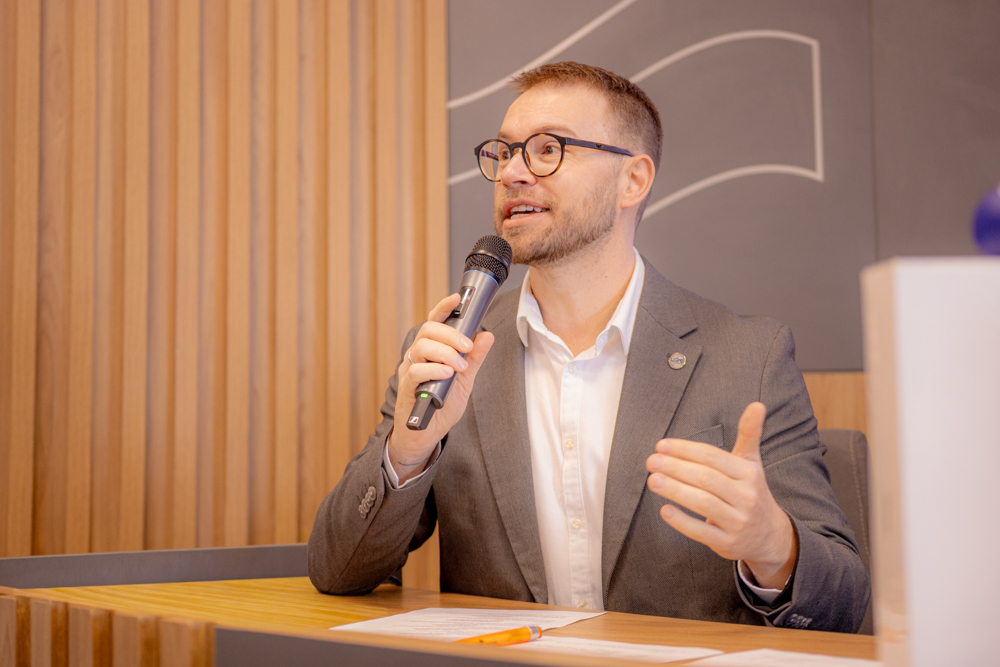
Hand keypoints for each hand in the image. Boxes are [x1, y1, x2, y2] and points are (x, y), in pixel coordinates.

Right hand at [388, 293, 494, 483]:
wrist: (425, 434)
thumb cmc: (441, 404)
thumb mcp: (465, 380)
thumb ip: (475, 358)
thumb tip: (487, 335)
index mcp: (433, 350)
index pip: (435, 322)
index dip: (444, 308)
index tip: (457, 297)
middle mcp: (418, 355)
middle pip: (428, 330)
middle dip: (451, 334)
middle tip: (467, 347)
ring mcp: (410, 370)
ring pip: (421, 347)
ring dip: (445, 353)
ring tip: (459, 367)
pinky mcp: (407, 387)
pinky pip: (416, 370)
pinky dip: (434, 370)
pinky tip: (446, 375)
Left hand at [645, 402, 796, 588]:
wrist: (771, 536)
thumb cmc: (751, 492)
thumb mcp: (752, 463)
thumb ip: (749, 434)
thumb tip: (757, 404)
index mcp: (748, 473)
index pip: (713, 458)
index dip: (686, 450)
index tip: (661, 445)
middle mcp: (746, 496)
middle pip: (706, 479)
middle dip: (676, 468)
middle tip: (651, 461)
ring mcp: (738, 522)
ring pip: (704, 503)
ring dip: (676, 491)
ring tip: (653, 480)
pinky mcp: (728, 544)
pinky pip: (703, 532)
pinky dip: (683, 522)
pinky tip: (665, 511)